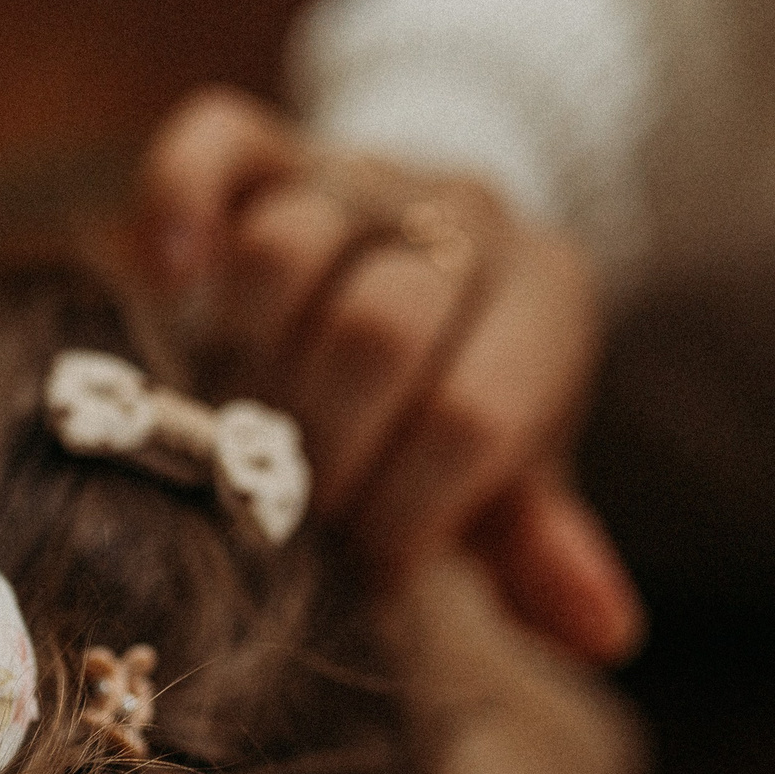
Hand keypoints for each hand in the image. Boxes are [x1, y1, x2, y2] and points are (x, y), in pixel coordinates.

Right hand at [137, 87, 642, 666]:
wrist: (416, 265)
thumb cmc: (453, 401)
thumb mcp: (509, 480)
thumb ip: (541, 548)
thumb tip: (604, 629)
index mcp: (547, 296)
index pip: (469, 419)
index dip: (402, 517)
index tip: (370, 573)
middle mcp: (463, 214)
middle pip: (375, 331)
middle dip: (321, 450)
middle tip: (298, 512)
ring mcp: (359, 171)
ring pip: (284, 247)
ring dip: (246, 360)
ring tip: (245, 431)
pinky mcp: (264, 146)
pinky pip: (211, 144)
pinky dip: (178, 208)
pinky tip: (170, 285)